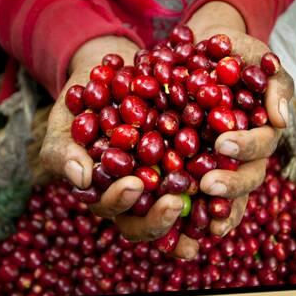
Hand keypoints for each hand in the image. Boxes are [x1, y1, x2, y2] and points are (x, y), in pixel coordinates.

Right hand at [40, 36, 198, 259]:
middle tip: (175, 202)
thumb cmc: (81, 103)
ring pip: (178, 208)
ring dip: (196, 215)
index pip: (111, 208)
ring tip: (212, 210)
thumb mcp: (65, 122)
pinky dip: (217, 182)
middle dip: (160, 219)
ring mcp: (162, 180)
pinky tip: (232, 176)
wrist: (111, 75)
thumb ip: (64, 151)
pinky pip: (204, 178)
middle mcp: (136, 194)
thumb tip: (81, 179)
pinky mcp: (189, 161)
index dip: (121, 203)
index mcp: (104, 191)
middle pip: (146, 221)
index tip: (135, 184)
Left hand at [186, 1, 293, 236]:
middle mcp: (243, 153)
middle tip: (208, 185)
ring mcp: (219, 161)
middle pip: (246, 177)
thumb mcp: (256, 58)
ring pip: (225, 194)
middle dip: (231, 184)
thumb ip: (274, 84)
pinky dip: (189, 210)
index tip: (223, 142)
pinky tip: (173, 217)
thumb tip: (280, 119)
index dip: (246, 146)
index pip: (260, 144)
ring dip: (215, 209)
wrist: (201, 51)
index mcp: (260, 130)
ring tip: (202, 223)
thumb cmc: (233, 53)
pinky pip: (194, 192)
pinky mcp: (192, 165)